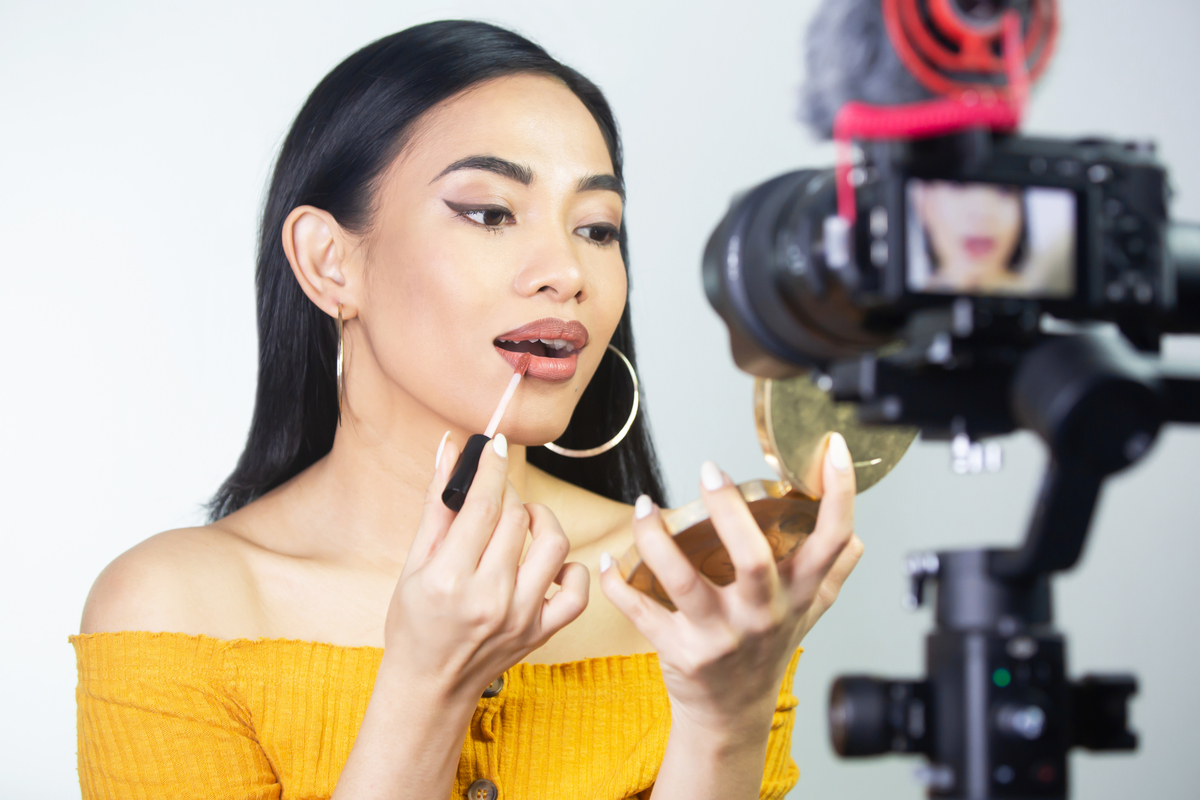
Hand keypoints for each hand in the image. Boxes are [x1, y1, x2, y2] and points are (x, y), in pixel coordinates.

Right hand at [384, 433, 589, 700]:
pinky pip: (576, 592)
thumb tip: (450, 450)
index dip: (492, 466)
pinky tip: (549, 563)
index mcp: (449, 579)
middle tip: (494, 493)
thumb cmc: (414, 623)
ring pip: (553, 546)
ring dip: (541, 520)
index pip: (483, 505)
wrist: (429, 685)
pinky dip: (571, 569)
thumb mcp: (413, 564)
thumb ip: (436, 505)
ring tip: (522, 520)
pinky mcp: (541, 631)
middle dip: (507, 492)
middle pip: (515, 518)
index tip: (495, 444)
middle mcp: (489, 598)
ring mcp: (520, 616)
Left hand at [599, 433, 862, 735]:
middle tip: (709, 470)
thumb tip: (854, 534)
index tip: (833, 449)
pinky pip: (643, 613)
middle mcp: (763, 615)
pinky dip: (619, 585)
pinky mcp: (682, 652)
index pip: (831, 542)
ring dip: (656, 541)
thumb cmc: (768, 652)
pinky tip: (608, 562)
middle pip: (753, 559)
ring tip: (644, 506)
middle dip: (727, 510)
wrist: (732, 715)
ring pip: (685, 582)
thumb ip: (832, 573)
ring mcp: (721, 636)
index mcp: (798, 595)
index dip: (838, 494)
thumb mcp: (808, 613)